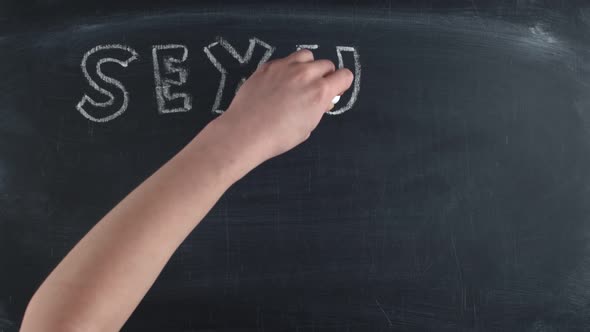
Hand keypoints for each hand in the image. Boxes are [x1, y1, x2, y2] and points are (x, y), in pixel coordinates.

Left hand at [215, 49, 353, 163]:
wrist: (246, 132)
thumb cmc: (278, 137)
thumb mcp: (308, 127)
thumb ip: (319, 107)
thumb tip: (323, 99)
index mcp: (320, 92)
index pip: (344, 75)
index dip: (341, 84)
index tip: (334, 92)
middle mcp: (305, 74)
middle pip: (326, 64)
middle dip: (325, 76)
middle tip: (314, 90)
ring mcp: (285, 67)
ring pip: (307, 56)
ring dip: (308, 66)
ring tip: (298, 81)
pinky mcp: (268, 66)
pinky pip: (285, 60)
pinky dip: (287, 68)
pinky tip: (278, 83)